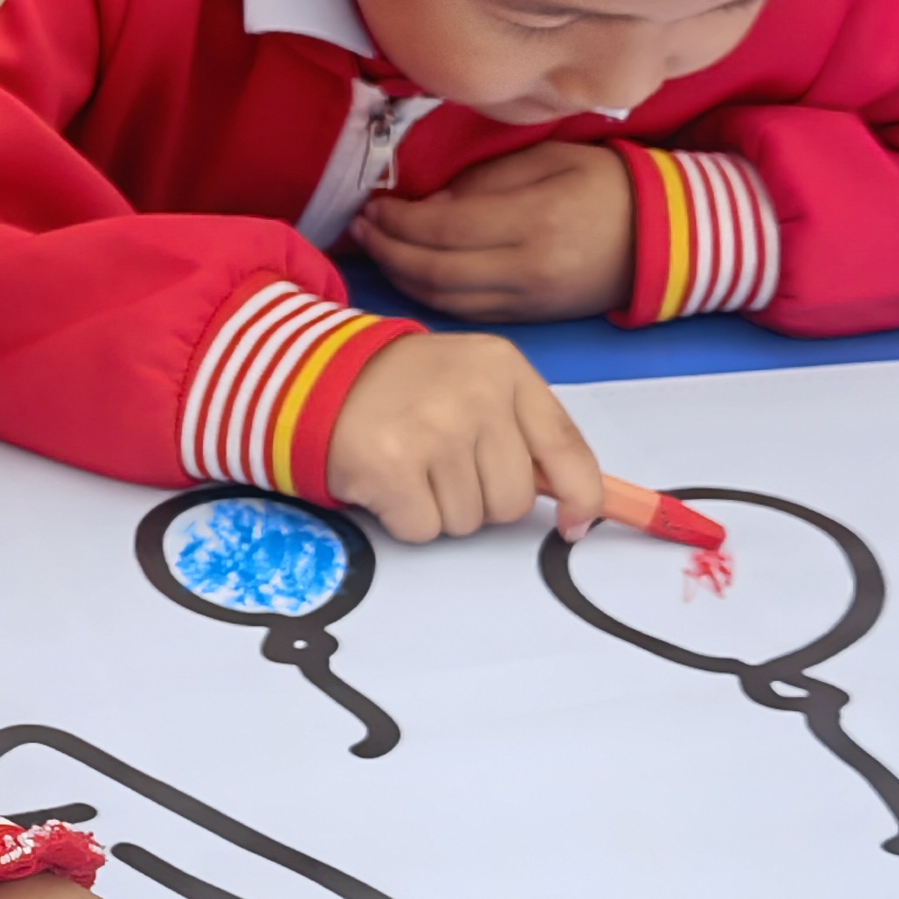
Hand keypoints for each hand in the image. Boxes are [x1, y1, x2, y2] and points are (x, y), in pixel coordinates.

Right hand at [324, 329, 602, 543]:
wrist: (316, 377)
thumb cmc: (403, 389)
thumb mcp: (474, 382)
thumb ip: (525, 432)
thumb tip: (578, 509)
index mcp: (503, 369)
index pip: (567, 447)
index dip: (582, 496)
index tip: (576, 524)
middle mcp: (475, 395)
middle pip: (513, 500)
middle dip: (481, 500)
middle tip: (443, 468)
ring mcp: (432, 430)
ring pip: (468, 521)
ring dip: (439, 509)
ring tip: (411, 467)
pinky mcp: (390, 465)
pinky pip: (424, 530)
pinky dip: (405, 519)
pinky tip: (388, 482)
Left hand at [356, 142, 637, 320]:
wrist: (663, 238)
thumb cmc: (605, 185)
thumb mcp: (550, 158)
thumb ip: (485, 181)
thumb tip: (428, 207)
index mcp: (535, 221)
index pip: (443, 229)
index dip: (397, 222)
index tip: (372, 205)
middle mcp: (529, 269)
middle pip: (435, 272)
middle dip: (388, 251)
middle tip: (361, 228)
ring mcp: (529, 301)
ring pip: (445, 300)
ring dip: (402, 277)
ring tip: (378, 248)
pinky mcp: (531, 319)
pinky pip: (467, 314)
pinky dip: (430, 297)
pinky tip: (412, 274)